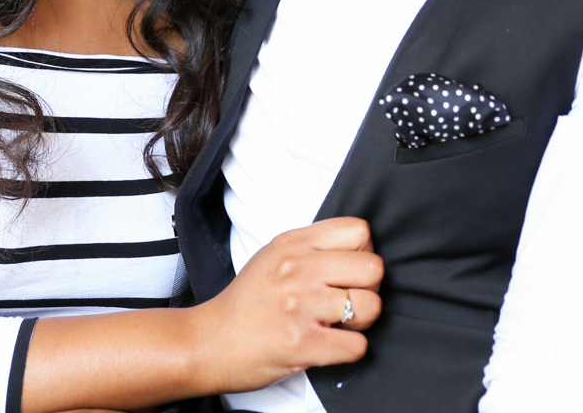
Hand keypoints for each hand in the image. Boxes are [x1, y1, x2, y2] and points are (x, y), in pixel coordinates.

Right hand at [190, 216, 382, 396]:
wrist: (209, 342)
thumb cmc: (245, 303)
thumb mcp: (273, 255)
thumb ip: (312, 247)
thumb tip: (358, 249)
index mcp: (292, 244)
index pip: (359, 231)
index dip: (362, 253)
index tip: (349, 271)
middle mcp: (296, 270)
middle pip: (374, 269)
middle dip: (368, 289)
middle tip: (347, 301)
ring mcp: (299, 307)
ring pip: (371, 307)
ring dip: (360, 322)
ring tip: (337, 325)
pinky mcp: (301, 344)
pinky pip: (357, 346)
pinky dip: (349, 350)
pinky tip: (329, 345)